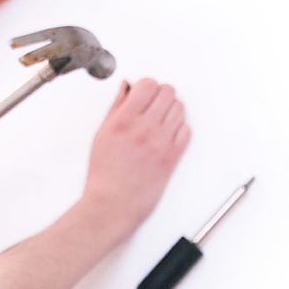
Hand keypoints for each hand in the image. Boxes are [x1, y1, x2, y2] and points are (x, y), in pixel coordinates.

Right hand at [82, 78, 190, 232]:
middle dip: (160, 95)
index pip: (147, 84)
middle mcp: (145, 128)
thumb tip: (125, 89)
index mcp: (124, 121)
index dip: (146, 86)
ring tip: (159, 120)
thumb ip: (115, 108)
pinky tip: (167, 134)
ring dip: (170, 110)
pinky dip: (179, 128)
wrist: (113, 204)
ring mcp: (161, 142)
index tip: (142, 93)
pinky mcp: (173, 156)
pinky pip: (187, 130)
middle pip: (167, 92)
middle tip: (152, 105)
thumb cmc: (104, 175)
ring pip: (180, 108)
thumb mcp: (101, 135)